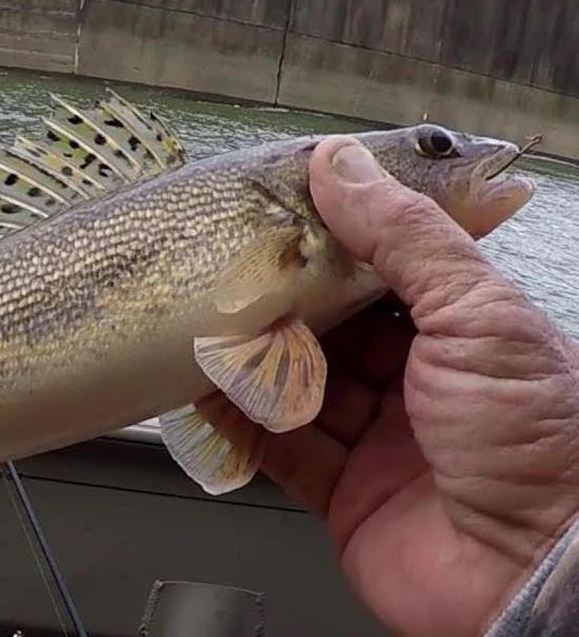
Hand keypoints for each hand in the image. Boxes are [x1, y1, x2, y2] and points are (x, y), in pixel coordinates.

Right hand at [201, 137, 578, 635]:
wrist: (534, 575)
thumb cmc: (534, 440)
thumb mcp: (477, 315)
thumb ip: (404, 238)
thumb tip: (339, 163)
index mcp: (465, 333)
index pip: (383, 271)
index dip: (331, 241)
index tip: (278, 212)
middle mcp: (422, 384)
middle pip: (333, 329)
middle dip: (282, 301)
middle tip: (229, 269)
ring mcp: (380, 442)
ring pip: (298, 386)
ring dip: (254, 359)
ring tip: (205, 324)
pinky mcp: (343, 496)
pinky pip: (278, 449)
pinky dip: (239, 421)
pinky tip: (205, 390)